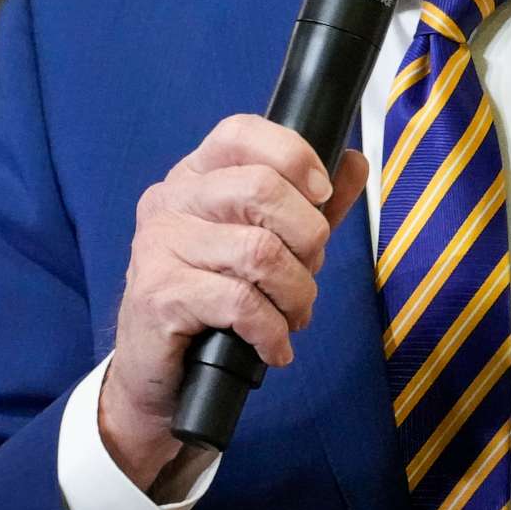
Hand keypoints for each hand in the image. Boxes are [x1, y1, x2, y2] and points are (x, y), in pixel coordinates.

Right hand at [99, 115, 370, 490]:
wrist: (156, 376)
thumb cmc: (213, 304)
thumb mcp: (266, 245)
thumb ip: (309, 206)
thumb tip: (354, 163)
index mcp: (194, 177)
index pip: (240, 133)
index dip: (293, 155)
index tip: (322, 196)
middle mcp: (170, 201)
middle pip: (261, 189)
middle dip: (309, 239)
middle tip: (309, 275)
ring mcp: (158, 245)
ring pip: (259, 251)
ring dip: (296, 293)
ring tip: (293, 316)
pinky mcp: (158, 295)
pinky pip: (241, 303)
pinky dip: (272, 331)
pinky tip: (273, 346)